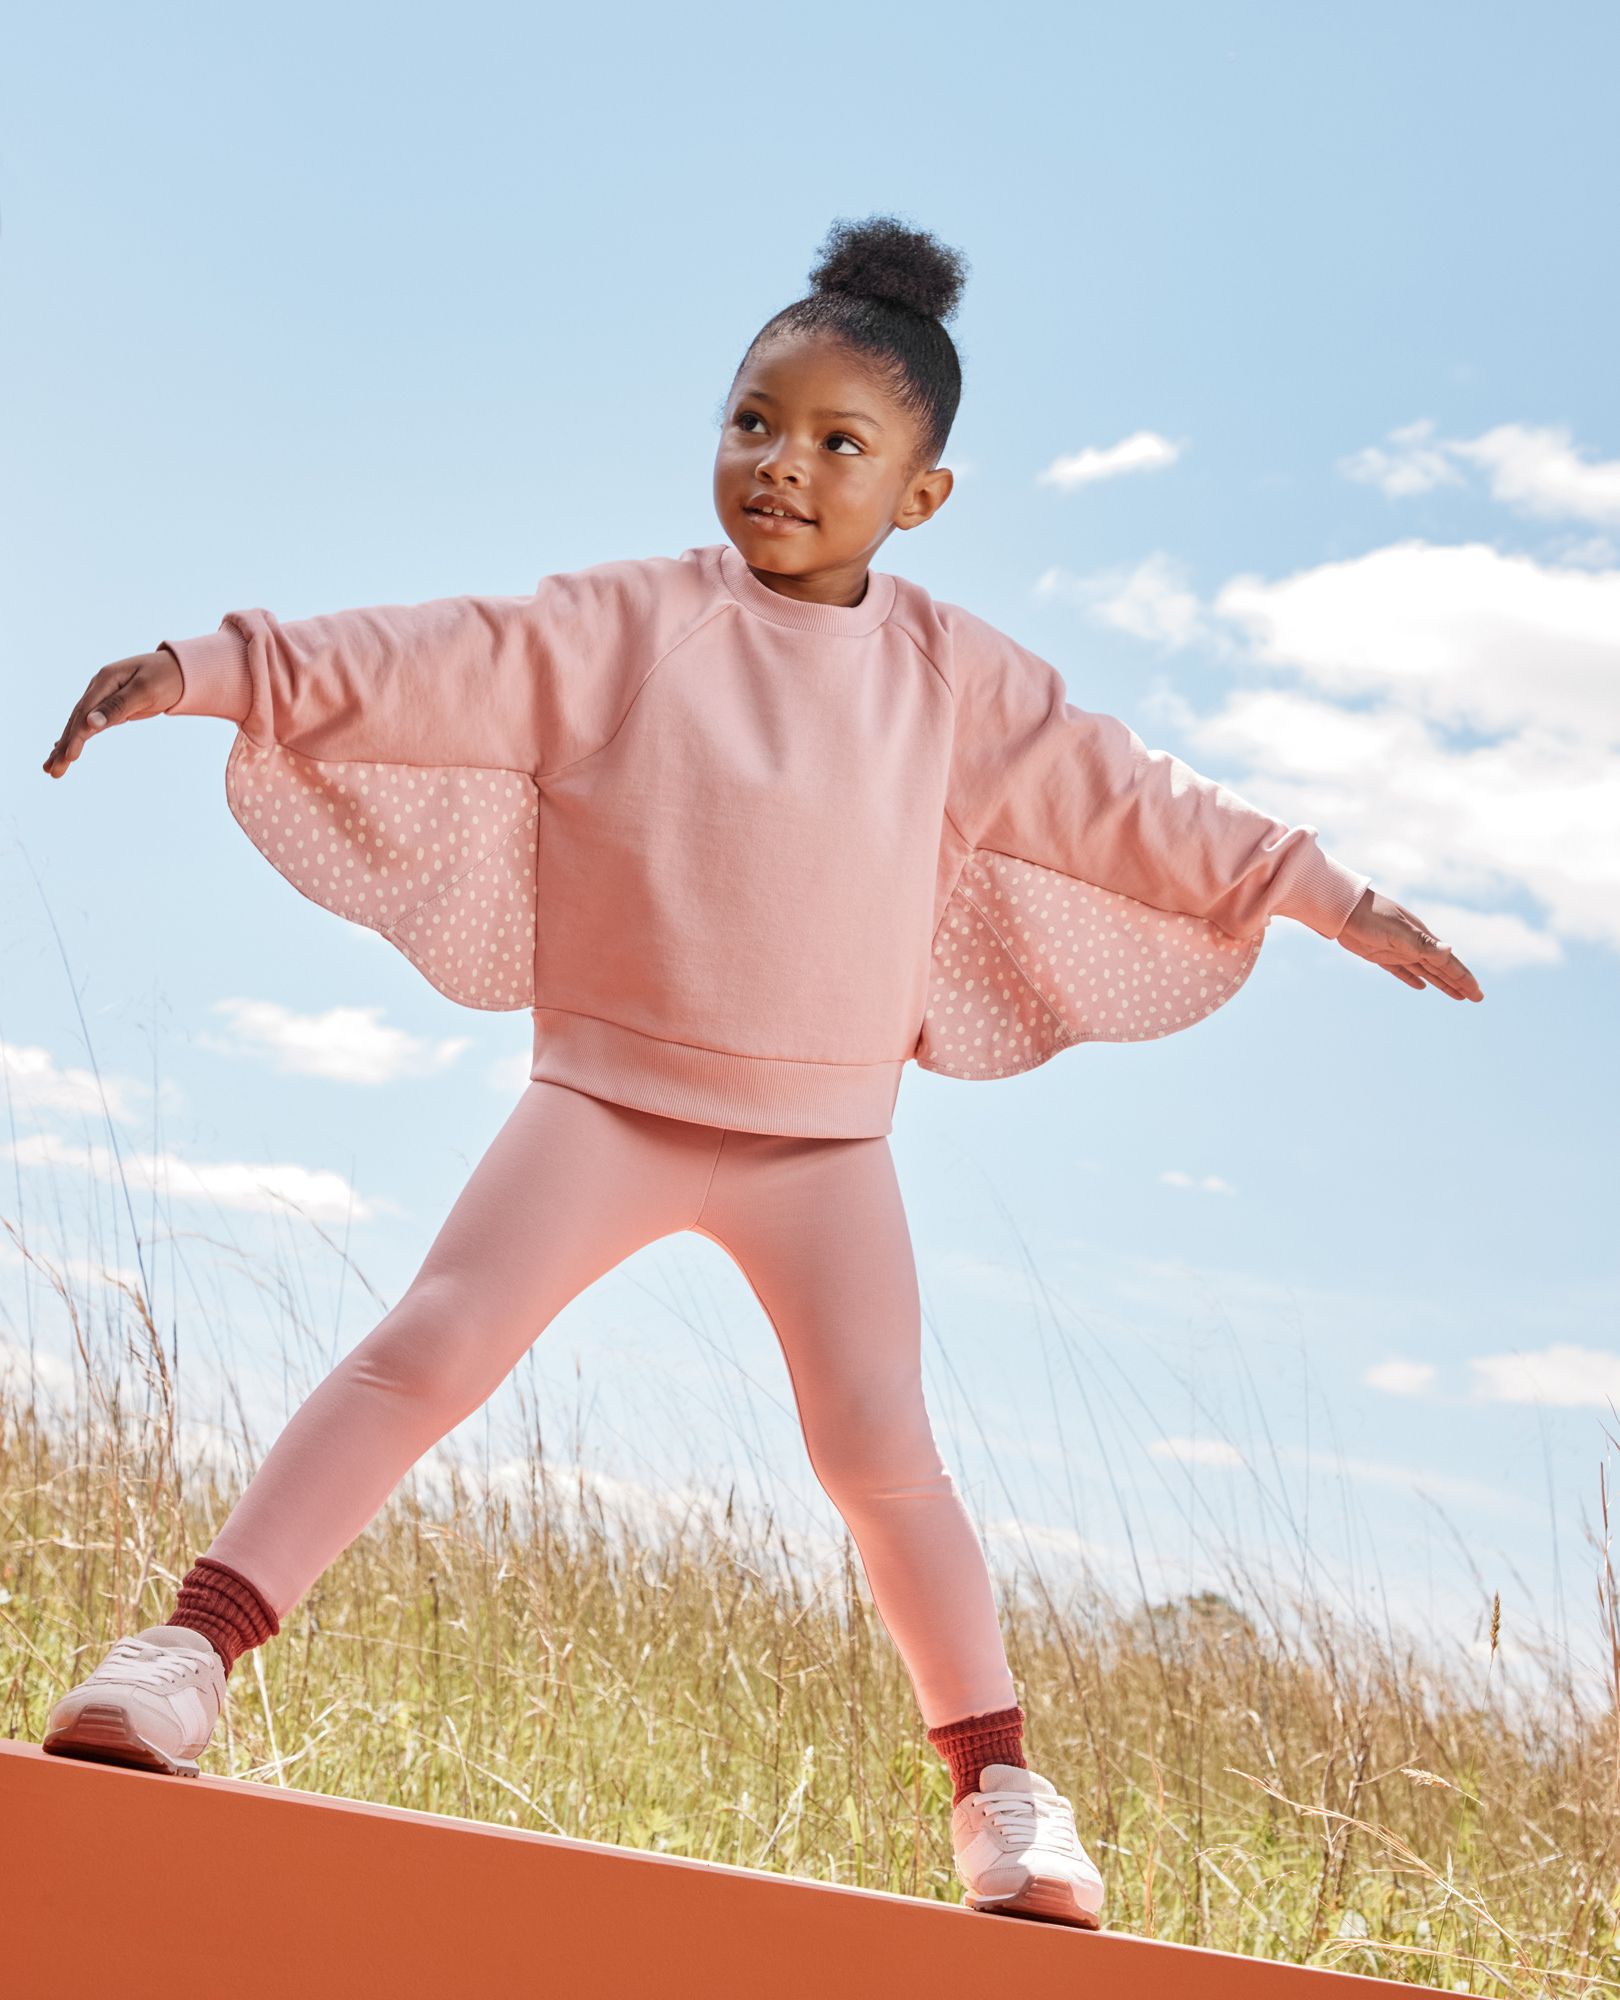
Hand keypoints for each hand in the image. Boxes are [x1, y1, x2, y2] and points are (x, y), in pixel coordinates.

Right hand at [42, 649, 184, 778]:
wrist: (182, 670)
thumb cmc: (166, 678)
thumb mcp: (145, 691)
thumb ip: (117, 706)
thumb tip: (90, 724)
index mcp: (105, 680)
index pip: (84, 712)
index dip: (75, 735)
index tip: (69, 756)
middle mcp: (99, 688)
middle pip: (77, 720)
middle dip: (64, 746)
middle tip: (52, 770)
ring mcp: (103, 696)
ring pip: (80, 724)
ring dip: (65, 745)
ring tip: (52, 768)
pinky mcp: (111, 706)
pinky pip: (90, 724)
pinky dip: (76, 738)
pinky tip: (63, 750)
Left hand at [1336, 886, 1483, 1000]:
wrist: (1342, 909)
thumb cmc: (1371, 917)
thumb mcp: (1398, 931)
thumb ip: (1423, 943)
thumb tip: (1450, 950)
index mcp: (1422, 940)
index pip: (1449, 964)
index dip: (1464, 979)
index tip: (1478, 995)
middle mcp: (1414, 946)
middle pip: (1442, 969)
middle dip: (1459, 984)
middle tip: (1476, 998)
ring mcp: (1398, 950)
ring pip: (1426, 971)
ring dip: (1441, 983)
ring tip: (1457, 996)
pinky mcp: (1380, 955)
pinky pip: (1402, 971)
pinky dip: (1412, 979)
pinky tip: (1420, 987)